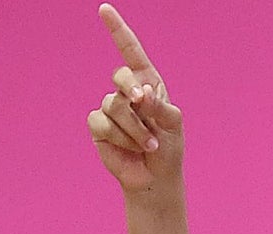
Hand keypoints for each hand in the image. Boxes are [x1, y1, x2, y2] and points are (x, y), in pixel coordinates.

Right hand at [87, 4, 183, 192]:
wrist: (155, 177)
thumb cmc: (168, 149)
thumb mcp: (173, 124)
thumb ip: (160, 105)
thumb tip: (140, 94)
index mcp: (147, 84)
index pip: (131, 52)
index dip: (118, 30)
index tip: (104, 9)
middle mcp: (127, 92)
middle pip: (121, 76)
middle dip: (134, 94)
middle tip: (145, 110)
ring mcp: (110, 108)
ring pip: (114, 105)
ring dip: (135, 128)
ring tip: (148, 145)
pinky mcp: (99, 126)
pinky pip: (103, 122)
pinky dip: (121, 137)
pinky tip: (132, 149)